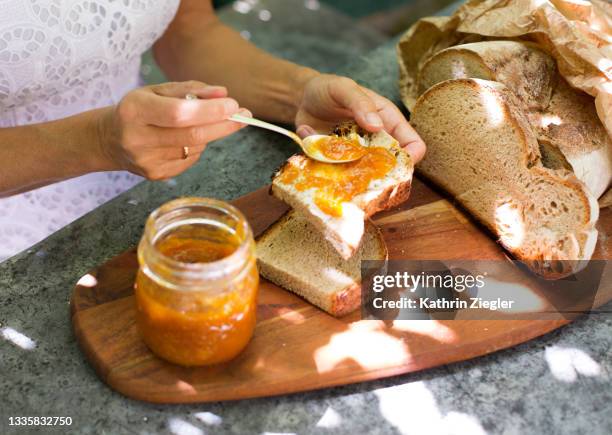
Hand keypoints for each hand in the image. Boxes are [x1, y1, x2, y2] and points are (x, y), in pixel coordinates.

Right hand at [97, 81, 248, 179]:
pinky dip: (196, 147)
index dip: (209, 111)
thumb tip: (224, 94)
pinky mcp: (156, 175)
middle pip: (192, 135)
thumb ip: (191, 89)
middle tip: (244, 115)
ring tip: (198, 123)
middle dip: (224, 125)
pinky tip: (183, 139)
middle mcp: (138, 138)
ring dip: (208, 134)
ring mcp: (147, 161)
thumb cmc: (138, 109)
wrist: (108, 139)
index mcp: (135, 110)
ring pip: (195, 148)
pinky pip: (190, 160)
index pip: (178, 113)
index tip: (233, 105)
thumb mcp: (157, 91)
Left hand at [295, 74, 425, 162]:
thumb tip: (377, 126)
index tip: (396, 167)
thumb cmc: (329, 89)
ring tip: (327, 151)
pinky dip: (321, 161)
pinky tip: (309, 137)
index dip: (410, 158)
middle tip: (355, 165)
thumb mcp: (344, 88)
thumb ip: (360, 103)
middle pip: (390, 168)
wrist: (302, 97)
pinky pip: (335, 174)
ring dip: (347, 171)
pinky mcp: (338, 163)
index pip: (413, 145)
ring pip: (363, 176)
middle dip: (377, 173)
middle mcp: (376, 142)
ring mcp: (357, 155)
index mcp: (387, 122)